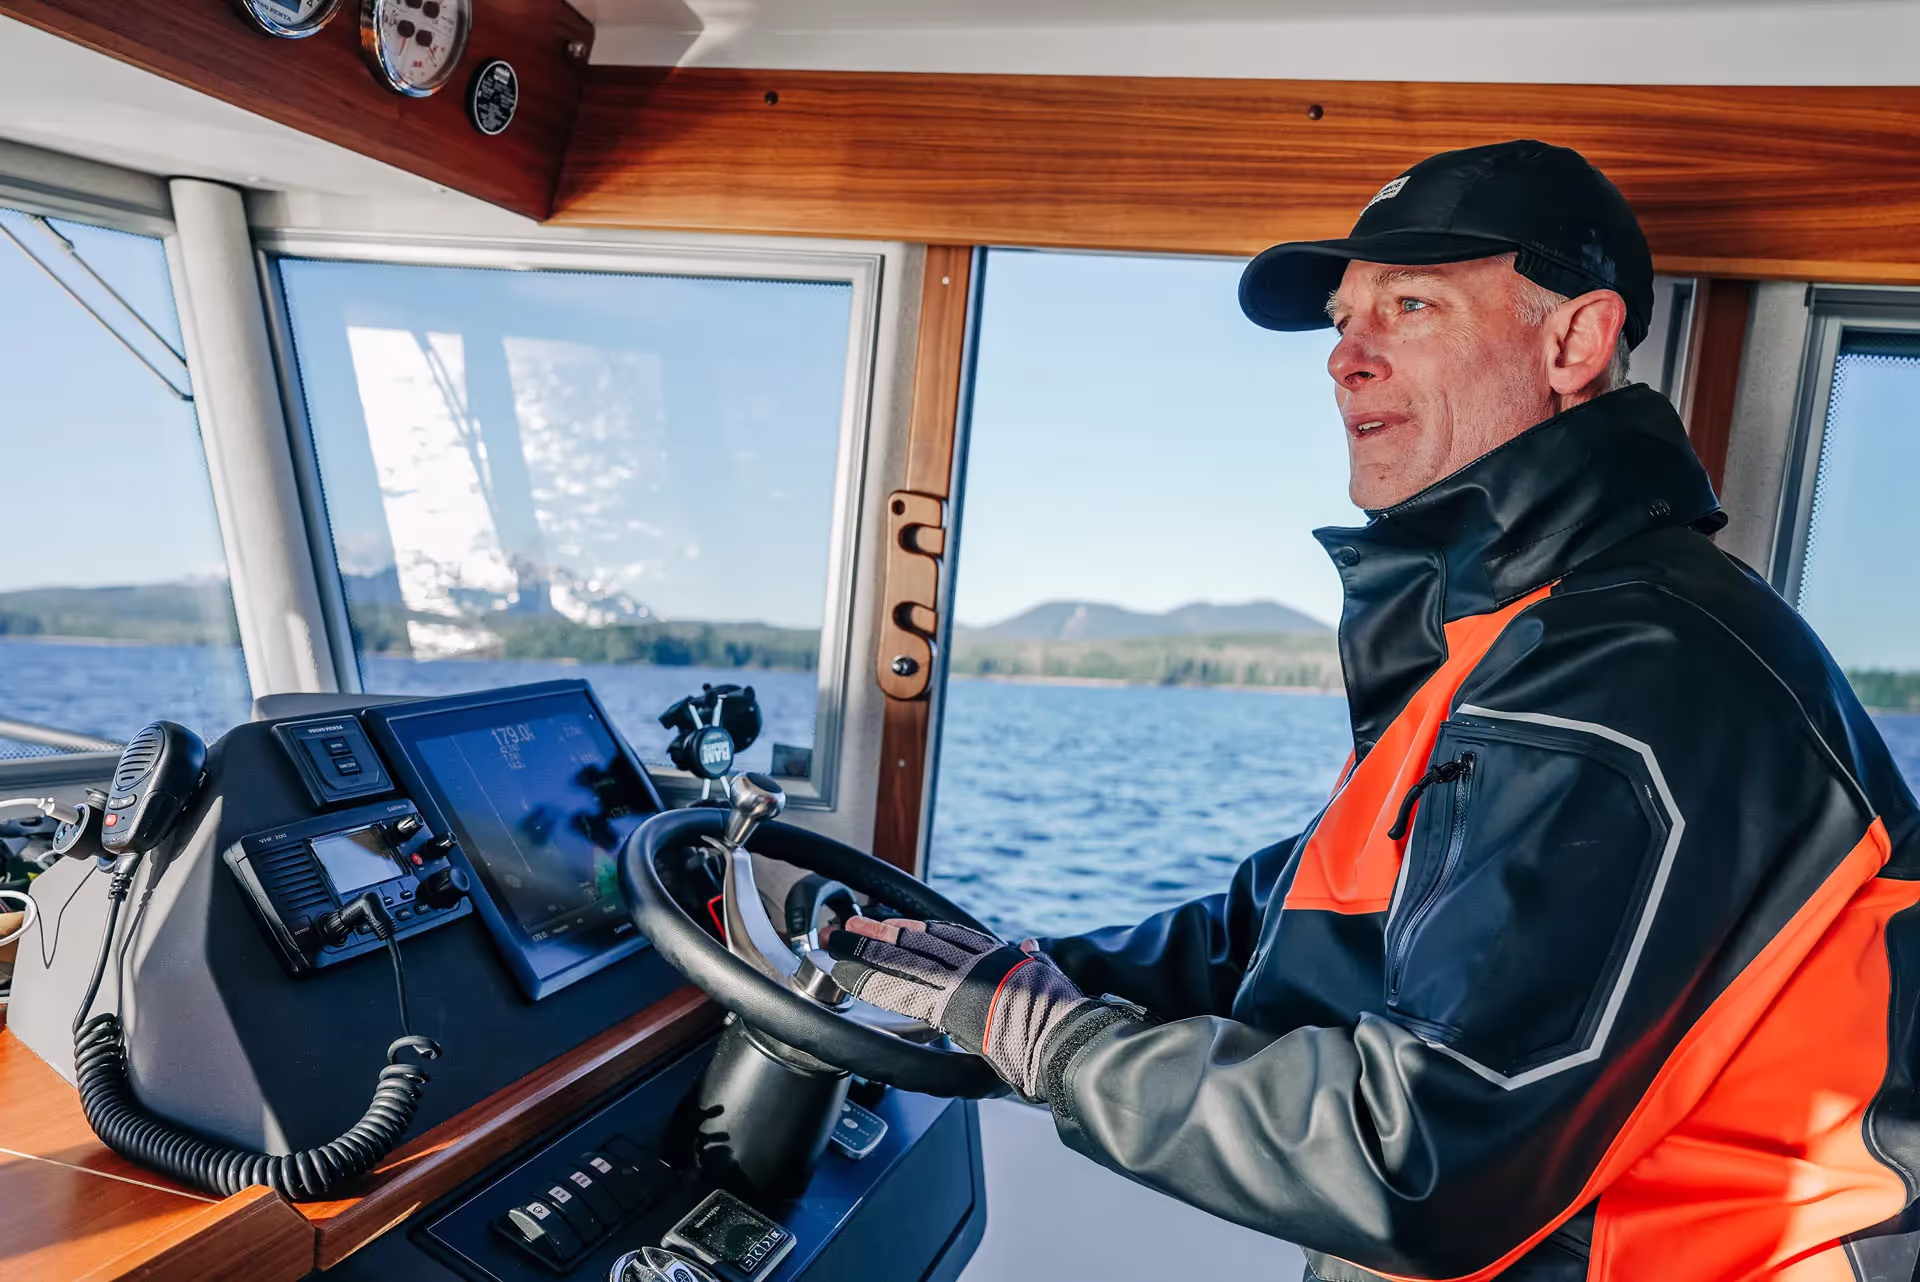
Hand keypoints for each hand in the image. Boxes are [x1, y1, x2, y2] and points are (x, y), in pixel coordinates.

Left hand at [824, 918, 1089, 1098]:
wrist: (1067, 1037)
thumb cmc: (1065, 1018)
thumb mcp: (1052, 978)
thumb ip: (1035, 961)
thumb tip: (1029, 945)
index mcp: (998, 956)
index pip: (947, 937)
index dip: (915, 930)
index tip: (891, 924)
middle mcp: (975, 962)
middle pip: (917, 942)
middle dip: (880, 933)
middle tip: (849, 925)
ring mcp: (960, 981)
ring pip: (903, 959)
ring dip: (866, 950)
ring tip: (837, 942)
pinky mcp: (949, 1005)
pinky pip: (900, 991)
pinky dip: (870, 982)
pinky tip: (847, 975)